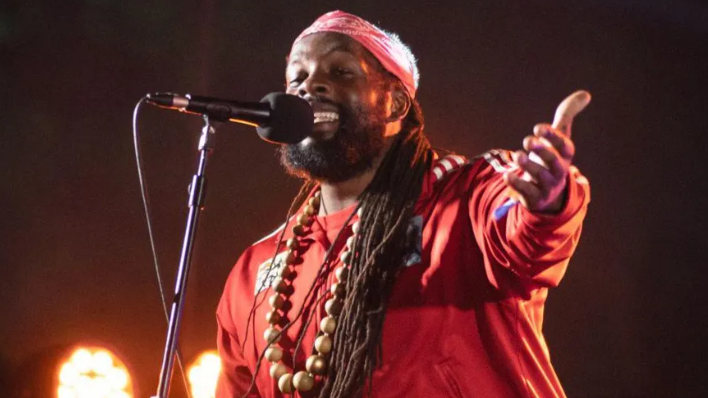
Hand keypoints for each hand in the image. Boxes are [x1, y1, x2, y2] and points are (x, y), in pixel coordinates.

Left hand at [504, 90, 590, 212]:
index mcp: (565, 156)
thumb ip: (566, 115)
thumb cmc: (551, 158)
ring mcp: (547, 186)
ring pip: (541, 177)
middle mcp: (559, 171)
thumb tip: (585, 94)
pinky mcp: (534, 198)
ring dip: (529, 167)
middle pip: (555, 162)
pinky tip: (507, 175)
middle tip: (527, 140)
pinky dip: (517, 184)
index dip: (553, 137)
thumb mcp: (559, 138)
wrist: (547, 193)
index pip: (565, 147)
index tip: (538, 127)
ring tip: (517, 156)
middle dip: (542, 151)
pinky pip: (527, 192)